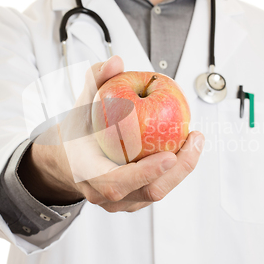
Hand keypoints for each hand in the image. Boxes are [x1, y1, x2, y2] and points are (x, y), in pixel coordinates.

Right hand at [19, 56, 204, 211]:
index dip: (144, 173)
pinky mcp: (132, 200)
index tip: (169, 156)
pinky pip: (157, 188)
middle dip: (179, 169)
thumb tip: (116, 62)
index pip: (116, 182)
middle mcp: (103, 194)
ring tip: (195, 141)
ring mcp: (119, 202)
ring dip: (181, 169)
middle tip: (195, 141)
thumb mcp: (81, 105)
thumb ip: (95, 81)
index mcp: (87, 173)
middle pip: (148, 192)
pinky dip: (174, 171)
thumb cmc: (76, 134)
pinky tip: (184, 149)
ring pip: (156, 193)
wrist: (68, 160)